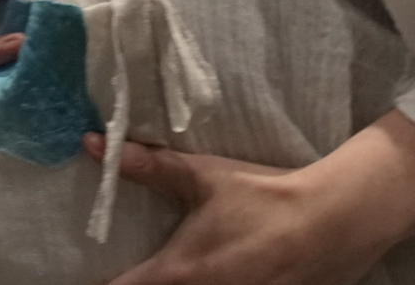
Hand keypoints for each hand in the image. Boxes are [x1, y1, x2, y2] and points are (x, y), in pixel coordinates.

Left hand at [83, 138, 385, 284]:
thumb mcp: (203, 177)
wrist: (329, 223)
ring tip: (184, 268)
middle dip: (140, 283)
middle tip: (135, 266)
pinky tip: (216, 272)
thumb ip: (147, 165)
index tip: (85, 274)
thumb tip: (92, 144)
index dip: (96, 284)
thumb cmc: (261, 196)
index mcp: (174, 275)